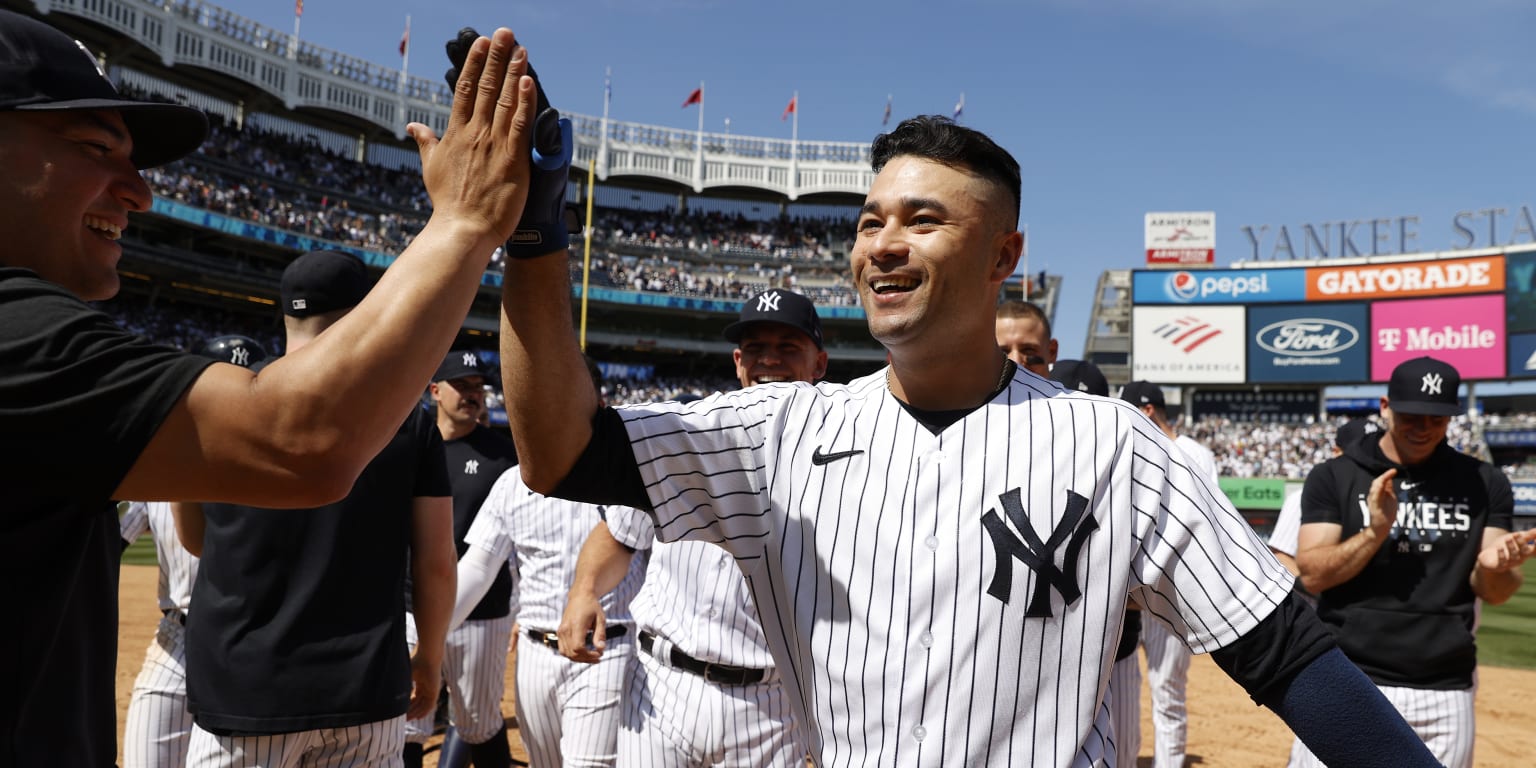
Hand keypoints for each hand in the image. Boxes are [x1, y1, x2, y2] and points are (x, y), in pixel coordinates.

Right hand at [406, 650, 441, 719]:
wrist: (427, 655)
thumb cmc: (416, 661)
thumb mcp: (405, 675)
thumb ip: (399, 685)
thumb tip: (387, 694)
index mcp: (420, 681)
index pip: (413, 696)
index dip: (406, 704)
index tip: (399, 710)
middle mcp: (426, 686)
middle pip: (417, 702)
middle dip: (410, 710)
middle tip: (401, 718)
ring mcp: (431, 689)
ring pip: (422, 705)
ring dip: (415, 713)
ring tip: (406, 719)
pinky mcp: (435, 691)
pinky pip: (430, 705)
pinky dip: (424, 712)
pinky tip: (418, 717)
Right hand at [446, 26, 571, 258]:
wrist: (462, 230)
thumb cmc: (449, 203)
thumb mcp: (431, 168)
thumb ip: (426, 143)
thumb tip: (413, 126)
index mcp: (455, 134)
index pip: (464, 90)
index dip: (473, 64)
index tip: (480, 43)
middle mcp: (474, 134)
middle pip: (485, 87)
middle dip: (495, 58)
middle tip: (504, 32)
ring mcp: (493, 145)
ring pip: (504, 100)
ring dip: (513, 72)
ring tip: (519, 47)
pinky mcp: (512, 159)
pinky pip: (519, 125)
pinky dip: (524, 102)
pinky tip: (528, 81)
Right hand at [557, 590, 606, 663]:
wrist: (580, 596)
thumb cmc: (592, 607)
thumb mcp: (600, 618)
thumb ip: (600, 634)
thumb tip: (601, 649)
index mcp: (576, 625)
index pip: (578, 648)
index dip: (589, 655)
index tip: (600, 654)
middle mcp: (565, 629)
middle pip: (572, 653)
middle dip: (586, 659)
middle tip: (598, 656)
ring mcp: (561, 631)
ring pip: (566, 653)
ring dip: (579, 658)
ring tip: (591, 657)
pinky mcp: (560, 632)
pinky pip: (563, 649)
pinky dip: (572, 654)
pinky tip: (583, 653)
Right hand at [1365, 468, 1397, 539]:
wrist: (1381, 527)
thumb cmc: (1385, 514)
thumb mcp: (1390, 498)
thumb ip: (1388, 489)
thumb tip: (1390, 478)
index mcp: (1378, 494)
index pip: (1380, 481)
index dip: (1386, 475)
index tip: (1394, 470)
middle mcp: (1374, 496)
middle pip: (1376, 483)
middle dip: (1383, 476)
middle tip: (1392, 471)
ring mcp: (1373, 502)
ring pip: (1374, 489)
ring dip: (1380, 481)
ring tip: (1387, 476)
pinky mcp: (1375, 508)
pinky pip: (1375, 499)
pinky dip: (1377, 492)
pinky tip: (1381, 487)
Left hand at [1478, 529, 1535, 572]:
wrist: (1489, 558)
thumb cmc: (1504, 546)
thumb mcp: (1515, 538)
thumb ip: (1526, 535)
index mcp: (1525, 553)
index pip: (1534, 551)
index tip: (1535, 539)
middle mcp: (1519, 559)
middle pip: (1524, 552)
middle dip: (1522, 544)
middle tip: (1519, 535)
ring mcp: (1510, 563)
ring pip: (1513, 556)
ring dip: (1511, 547)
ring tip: (1508, 538)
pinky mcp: (1499, 566)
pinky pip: (1502, 562)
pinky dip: (1501, 555)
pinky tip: (1499, 548)